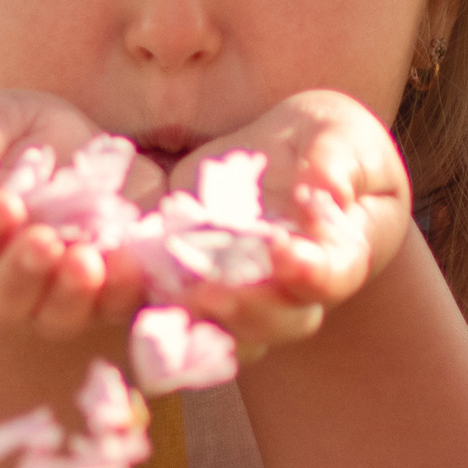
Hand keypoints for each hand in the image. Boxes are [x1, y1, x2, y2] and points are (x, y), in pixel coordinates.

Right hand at [0, 92, 161, 342]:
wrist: (106, 160)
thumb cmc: (34, 138)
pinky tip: (128, 263)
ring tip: (86, 261)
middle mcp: (6, 282)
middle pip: (1, 298)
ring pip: (55, 316)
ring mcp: (58, 302)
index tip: (3, 203)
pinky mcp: (110, 302)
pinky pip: (115, 310)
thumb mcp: (3, 120)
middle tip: (43, 240)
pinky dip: (121, 291)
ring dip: (70, 292)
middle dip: (21, 271)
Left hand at [160, 92, 412, 360]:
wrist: (287, 159)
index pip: (334, 276)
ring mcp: (242, 292)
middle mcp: (292, 289)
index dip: (313, 274)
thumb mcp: (345, 136)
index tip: (286, 253)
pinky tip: (121, 276)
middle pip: (279, 321)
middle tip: (209, 294)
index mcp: (339, 254)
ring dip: (194, 321)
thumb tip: (326, 191)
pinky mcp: (191, 278)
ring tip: (161, 297)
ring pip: (225, 331)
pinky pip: (173, 310)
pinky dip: (146, 302)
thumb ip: (339, 161)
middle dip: (245, 310)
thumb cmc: (332, 146)